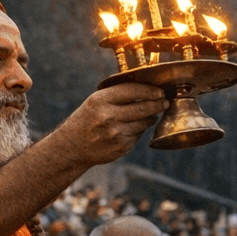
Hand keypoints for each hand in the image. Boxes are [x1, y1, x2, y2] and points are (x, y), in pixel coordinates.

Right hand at [52, 84, 168, 169]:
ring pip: (143, 123)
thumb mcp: (96, 101)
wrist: (71, 146)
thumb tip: (148, 89)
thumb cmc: (87, 119)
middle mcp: (107, 116)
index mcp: (100, 100)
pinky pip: (138, 135)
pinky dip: (139, 130)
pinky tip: (133, 128)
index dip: (149, 90)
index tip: (160, 91)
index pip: (131, 91)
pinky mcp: (120, 146)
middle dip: (157, 104)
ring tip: (151, 114)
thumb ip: (118, 94)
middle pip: (142, 108)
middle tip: (165, 102)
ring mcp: (115, 133)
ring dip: (150, 118)